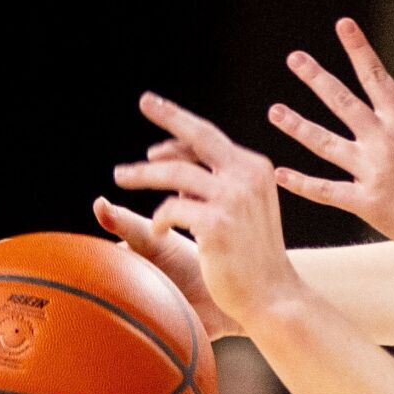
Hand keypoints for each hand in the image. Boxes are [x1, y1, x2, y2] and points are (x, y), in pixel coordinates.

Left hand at [112, 93, 302, 329]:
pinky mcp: (217, 224)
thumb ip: (211, 183)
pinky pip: (170, 209)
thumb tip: (166, 161)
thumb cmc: (252, 255)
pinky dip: (158, 218)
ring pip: (175, 173)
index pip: (211, 141)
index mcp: (255, 169)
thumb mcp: (240, 208)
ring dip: (143, 173)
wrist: (272, 293)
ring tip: (121, 178)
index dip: (180, 135)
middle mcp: (247, 176)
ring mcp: (233, 198)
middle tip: (146, 100)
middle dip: (170, 114)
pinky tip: (157, 230)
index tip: (156, 144)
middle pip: (199, 136)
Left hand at [267, 17, 393, 258]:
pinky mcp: (366, 202)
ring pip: (325, 144)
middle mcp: (384, 141)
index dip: (359, 48)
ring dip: (298, 126)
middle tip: (295, 59)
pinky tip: (280, 173)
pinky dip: (302, 184)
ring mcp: (372, 172)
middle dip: (317, 78)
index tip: (343, 25)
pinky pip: (326, 191)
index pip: (376, 76)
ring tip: (275, 111)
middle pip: (342, 103)